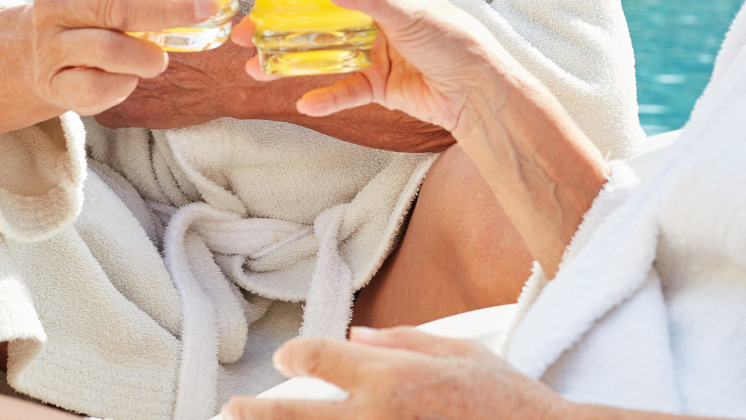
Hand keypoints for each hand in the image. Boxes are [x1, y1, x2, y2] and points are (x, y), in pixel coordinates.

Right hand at [0, 0, 219, 142]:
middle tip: (205, 6)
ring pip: (108, 51)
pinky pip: (95, 88)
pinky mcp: (53, 83)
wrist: (35, 54)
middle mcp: (52, 2)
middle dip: (167, 7)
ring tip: (161, 58)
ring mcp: (49, 44)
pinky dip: (123, 85)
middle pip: (115, 6)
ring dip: (146, 56)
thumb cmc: (89, 7)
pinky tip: (131, 78)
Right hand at [101, 19, 455, 150]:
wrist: (482, 94)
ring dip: (289, 60)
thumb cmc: (455, 41)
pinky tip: (303, 103)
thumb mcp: (408, 13)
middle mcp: (373, 16)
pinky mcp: (380, 85)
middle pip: (315, 15)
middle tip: (243, 30)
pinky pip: (344, 89)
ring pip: (321, 53)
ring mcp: (374, 51)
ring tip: (255, 67)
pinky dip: (325, 97)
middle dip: (277, 22)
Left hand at [224, 327, 569, 419]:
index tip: (287, 362)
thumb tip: (358, 333)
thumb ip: (405, 341)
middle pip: (292, 416)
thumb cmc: (513, 404)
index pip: (318, 357)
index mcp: (392, 378)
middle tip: (233, 409)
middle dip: (256, 413)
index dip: (295, 357)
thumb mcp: (465, 354)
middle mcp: (376, 419)